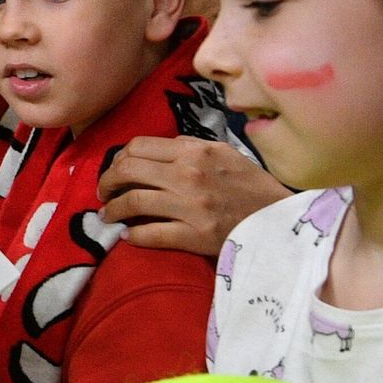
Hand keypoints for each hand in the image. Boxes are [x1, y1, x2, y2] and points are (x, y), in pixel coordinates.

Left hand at [99, 136, 287, 255]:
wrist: (278, 221)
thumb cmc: (251, 186)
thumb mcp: (224, 154)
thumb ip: (189, 150)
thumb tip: (153, 154)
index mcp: (194, 150)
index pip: (138, 146)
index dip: (118, 159)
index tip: (115, 170)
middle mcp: (188, 174)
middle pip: (128, 170)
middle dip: (107, 182)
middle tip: (104, 193)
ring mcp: (190, 205)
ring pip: (132, 202)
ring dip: (112, 210)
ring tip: (108, 216)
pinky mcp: (193, 235)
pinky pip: (149, 233)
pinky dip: (133, 235)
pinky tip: (128, 236)